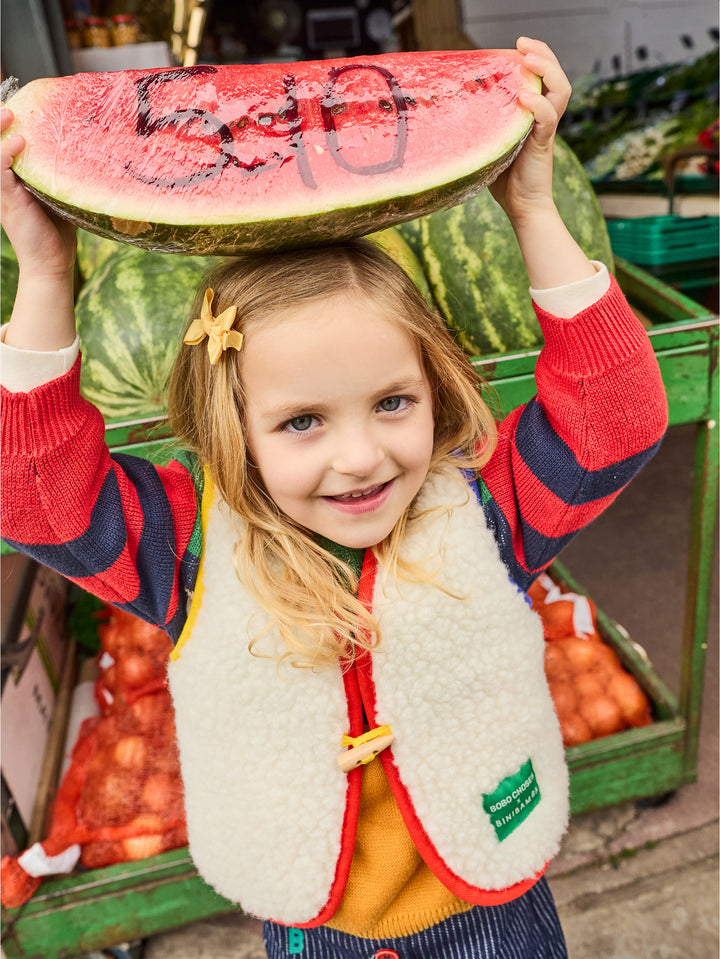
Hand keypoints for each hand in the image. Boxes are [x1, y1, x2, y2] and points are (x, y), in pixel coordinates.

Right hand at [1, 108, 77, 349]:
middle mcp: (5, 183)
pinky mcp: (8, 202)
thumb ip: (61, 177)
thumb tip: (83, 154)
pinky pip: (0, 172)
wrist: (53, 265)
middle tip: (11, 105)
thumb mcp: (59, 197)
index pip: (4, 146)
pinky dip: (6, 155)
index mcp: (14, 180)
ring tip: (11, 115)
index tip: (19, 105)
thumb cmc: (58, 234)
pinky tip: (20, 144)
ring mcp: (4, 193)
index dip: (6, 126)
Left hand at [489, 38, 571, 225]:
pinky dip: (539, 104)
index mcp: (533, 113)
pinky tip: (524, 97)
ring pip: (560, 90)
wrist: (521, 207)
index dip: (533, 57)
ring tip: (528, 59)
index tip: (515, 46)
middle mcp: (543, 117)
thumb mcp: (489, 144)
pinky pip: (548, 119)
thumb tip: (452, 108)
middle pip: (555, 75)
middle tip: (522, 42)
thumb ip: (482, 125)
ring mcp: (545, 129)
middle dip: (542, 53)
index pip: (542, 76)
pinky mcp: (543, 144)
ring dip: (546, 69)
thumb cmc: (504, 179)